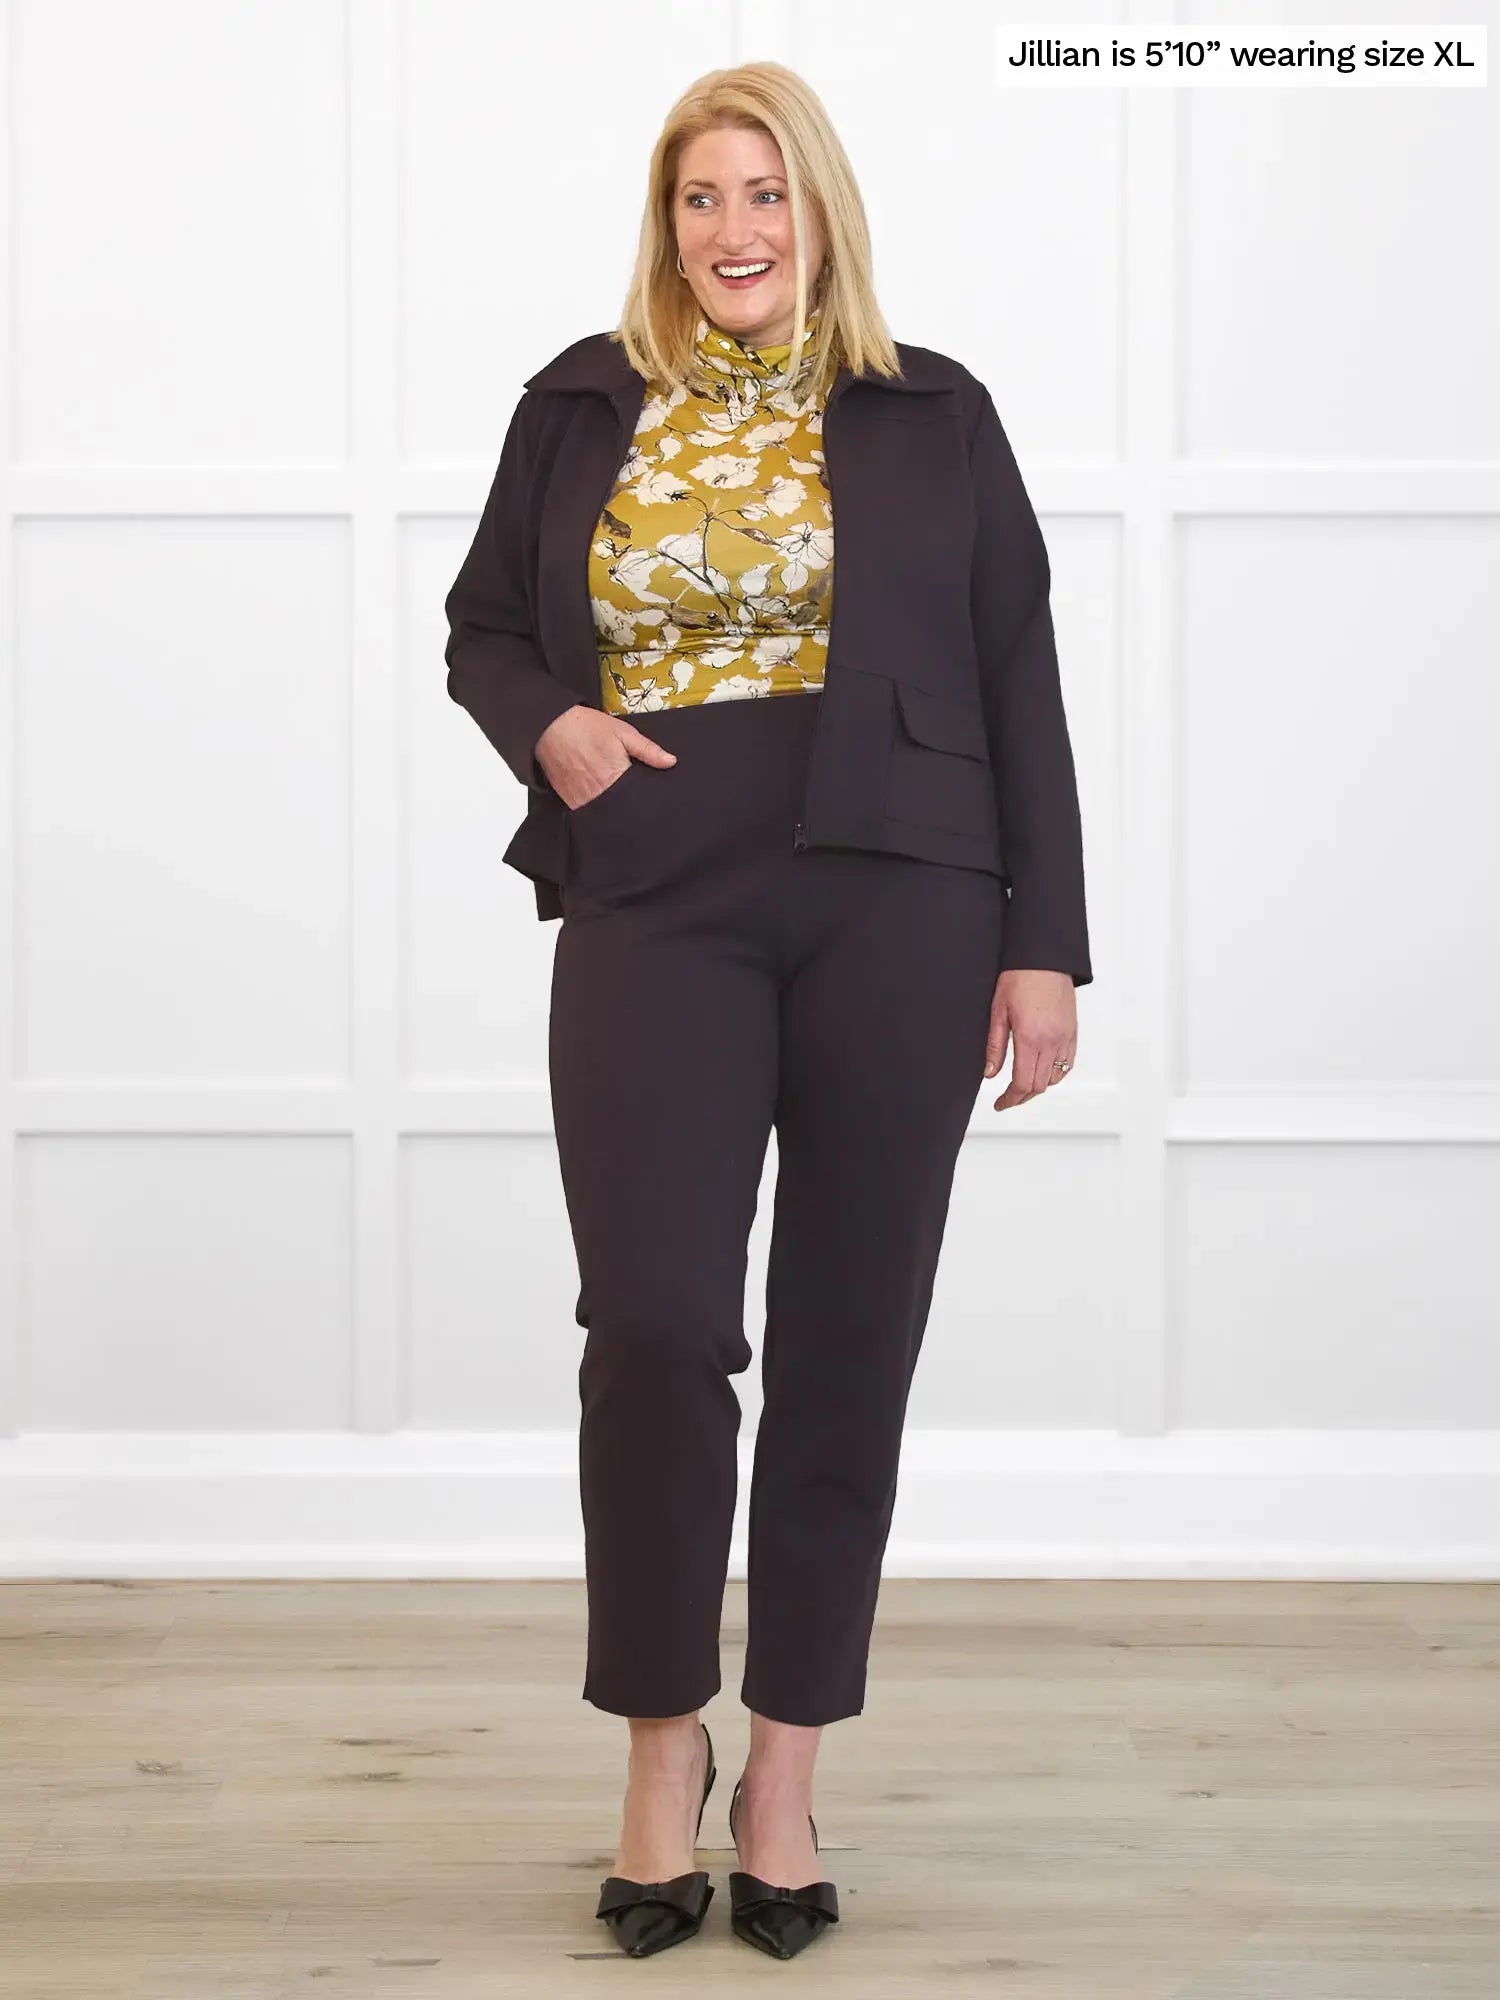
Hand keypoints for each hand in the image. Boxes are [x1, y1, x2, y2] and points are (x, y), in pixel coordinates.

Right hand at [535, 706, 676, 808]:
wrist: (551, 727)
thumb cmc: (587, 727)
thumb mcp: (623, 733)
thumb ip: (648, 750)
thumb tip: (671, 762)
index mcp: (615, 776)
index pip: (638, 798)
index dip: (645, 799)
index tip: (651, 800)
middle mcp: (598, 792)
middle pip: (621, 809)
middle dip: (630, 806)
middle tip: (635, 801)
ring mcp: (582, 799)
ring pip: (604, 813)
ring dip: (612, 809)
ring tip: (618, 800)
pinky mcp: (569, 800)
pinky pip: (586, 812)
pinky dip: (595, 808)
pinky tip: (600, 800)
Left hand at [983, 969, 1076, 1110]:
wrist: (1044, 958)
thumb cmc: (1019, 978)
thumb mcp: (998, 1012)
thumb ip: (995, 1046)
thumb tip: (990, 1074)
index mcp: (1031, 1038)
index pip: (1023, 1083)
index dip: (1010, 1099)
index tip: (1000, 1104)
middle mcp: (1052, 1041)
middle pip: (1039, 1086)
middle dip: (1022, 1096)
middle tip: (1007, 1098)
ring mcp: (1065, 1038)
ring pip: (1055, 1078)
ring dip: (1038, 1086)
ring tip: (1022, 1084)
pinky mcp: (1073, 1032)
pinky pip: (1068, 1064)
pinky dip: (1055, 1074)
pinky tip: (1042, 1071)